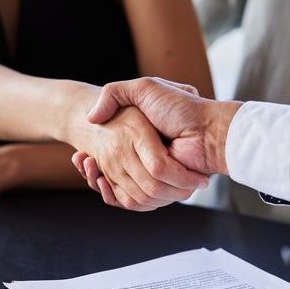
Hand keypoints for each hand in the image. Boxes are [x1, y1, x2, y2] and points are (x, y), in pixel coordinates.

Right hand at [72, 77, 240, 207]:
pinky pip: (127, 199)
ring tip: (88, 165)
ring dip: (97, 179)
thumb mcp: (144, 88)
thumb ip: (115, 93)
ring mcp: (149, 173)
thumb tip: (91, 116)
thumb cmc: (180, 107)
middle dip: (91, 169)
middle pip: (108, 171)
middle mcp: (142, 158)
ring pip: (114, 186)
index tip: (82, 155)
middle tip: (84, 159)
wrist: (208, 129)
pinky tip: (99, 178)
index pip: (106, 153)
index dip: (91, 159)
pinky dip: (110, 193)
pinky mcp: (157, 187)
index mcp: (138, 138)